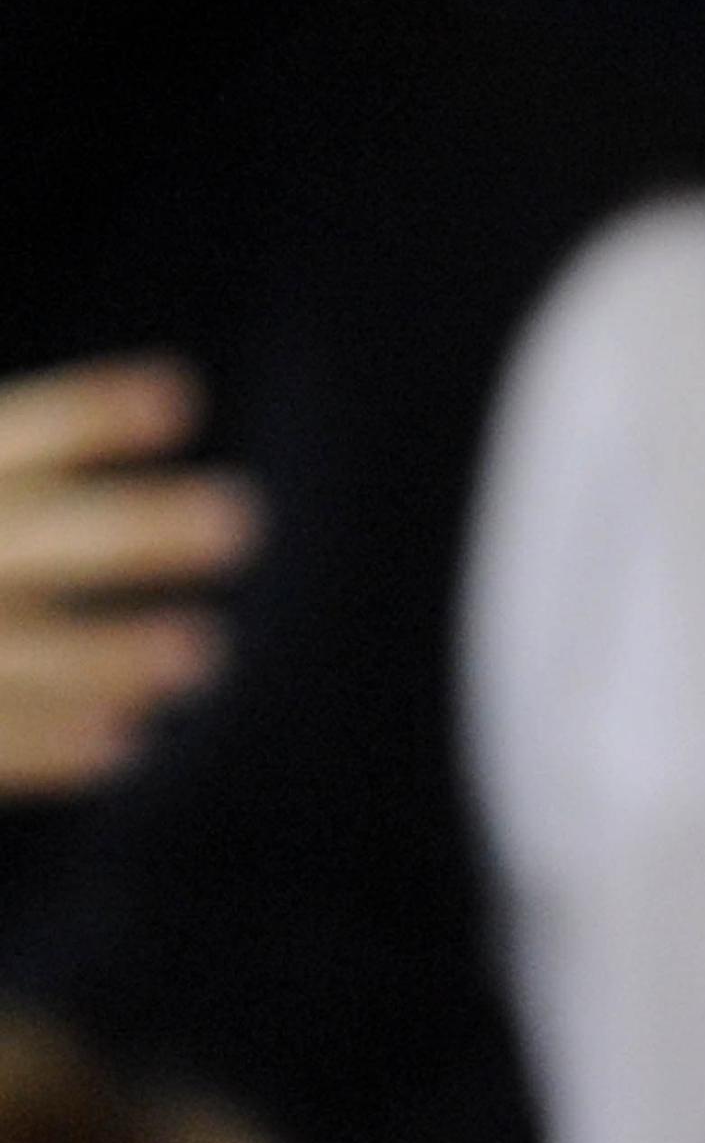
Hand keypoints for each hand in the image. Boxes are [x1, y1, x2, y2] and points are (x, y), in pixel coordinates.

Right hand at [0, 358, 260, 797]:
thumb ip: (2, 466)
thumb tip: (149, 401)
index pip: (4, 441)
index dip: (81, 417)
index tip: (179, 395)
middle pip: (24, 539)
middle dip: (131, 530)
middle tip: (242, 517)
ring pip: (8, 655)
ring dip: (108, 656)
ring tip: (203, 652)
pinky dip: (43, 746)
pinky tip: (126, 741)